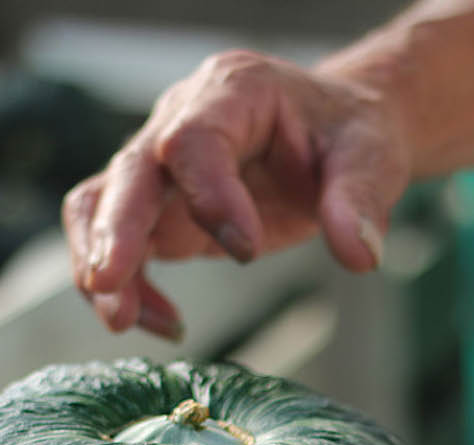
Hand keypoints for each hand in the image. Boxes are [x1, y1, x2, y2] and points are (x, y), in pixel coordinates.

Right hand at [62, 51, 410, 337]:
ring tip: (124, 322)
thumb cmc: (349, 136)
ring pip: (102, 205)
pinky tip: (165, 324)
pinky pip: (122, 244)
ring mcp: (166, 167)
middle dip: (117, 232)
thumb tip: (358, 256)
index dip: (209, 195)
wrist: (337, 135)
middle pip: (130, 171)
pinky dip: (131, 287)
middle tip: (112, 288)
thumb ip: (361, 200)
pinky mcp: (164, 210)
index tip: (247, 251)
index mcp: (235, 91)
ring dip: (103, 265)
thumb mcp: (370, 157)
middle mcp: (185, 119)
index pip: (195, 139)